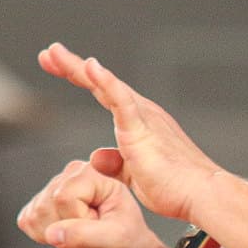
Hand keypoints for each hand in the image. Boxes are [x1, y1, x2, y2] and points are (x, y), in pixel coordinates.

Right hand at [16, 157, 166, 247]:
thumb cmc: (128, 244)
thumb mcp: (116, 241)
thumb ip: (85, 235)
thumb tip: (53, 232)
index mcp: (96, 173)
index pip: (64, 196)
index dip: (78, 219)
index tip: (100, 225)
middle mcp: (73, 174)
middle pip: (46, 205)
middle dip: (65, 228)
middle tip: (91, 232)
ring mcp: (55, 187)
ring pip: (34, 214)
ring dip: (55, 233)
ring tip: (82, 233)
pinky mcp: (42, 203)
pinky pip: (26, 221)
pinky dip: (43, 235)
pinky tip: (67, 234)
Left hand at [38, 42, 218, 222]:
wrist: (199, 195)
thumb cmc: (174, 188)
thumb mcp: (135, 175)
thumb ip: (116, 163)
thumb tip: (97, 157)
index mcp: (139, 122)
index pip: (104, 93)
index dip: (80, 77)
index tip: (54, 65)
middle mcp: (142, 112)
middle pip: (100, 83)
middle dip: (71, 66)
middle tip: (48, 52)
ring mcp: (143, 117)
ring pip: (105, 85)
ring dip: (78, 68)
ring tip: (54, 53)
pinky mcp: (143, 128)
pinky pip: (121, 101)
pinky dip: (105, 82)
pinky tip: (90, 67)